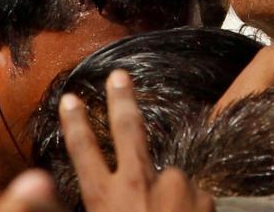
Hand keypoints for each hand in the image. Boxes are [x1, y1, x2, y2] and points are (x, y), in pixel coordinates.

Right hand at [61, 71, 216, 211]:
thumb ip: (91, 201)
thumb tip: (77, 183)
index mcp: (103, 196)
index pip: (83, 151)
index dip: (75, 123)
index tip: (70, 99)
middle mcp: (138, 182)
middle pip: (127, 130)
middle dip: (121, 100)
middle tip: (118, 75)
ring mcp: (173, 184)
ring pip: (168, 176)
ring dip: (167, 191)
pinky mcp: (203, 194)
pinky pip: (193, 196)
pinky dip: (189, 206)